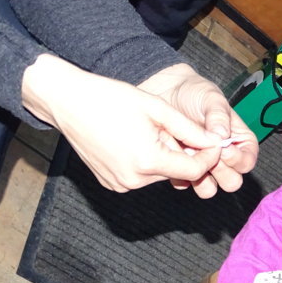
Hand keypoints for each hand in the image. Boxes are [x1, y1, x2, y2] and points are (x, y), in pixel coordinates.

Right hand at [21, 55, 224, 191]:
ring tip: (148, 133)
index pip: (195, 171)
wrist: (66, 102)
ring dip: (163, 158)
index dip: (208, 158)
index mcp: (148, 161)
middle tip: (173, 131)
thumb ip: (189, 129)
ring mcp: (120, 184)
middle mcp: (134, 179)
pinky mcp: (111, 184)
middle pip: (177, 173)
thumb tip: (215, 142)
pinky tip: (133, 142)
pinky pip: (140, 177)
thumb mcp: (157, 108)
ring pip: (159, 175)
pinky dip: (146, 163)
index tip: (214, 144)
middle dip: (183, 155)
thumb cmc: (109, 98)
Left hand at [137, 64, 257, 196]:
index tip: (222, 147)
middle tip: (205, 153)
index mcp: (240, 143)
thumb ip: (219, 117)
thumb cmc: (195, 94)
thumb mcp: (212, 99)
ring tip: (188, 157)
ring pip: (210, 189)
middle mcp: (225, 159)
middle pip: (232, 181)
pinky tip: (173, 157)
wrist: (168, 93)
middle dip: (219, 171)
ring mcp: (205, 167)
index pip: (247, 163)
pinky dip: (179, 175)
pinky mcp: (184, 169)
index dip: (236, 159)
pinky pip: (186, 184)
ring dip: (199, 178)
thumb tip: (223, 136)